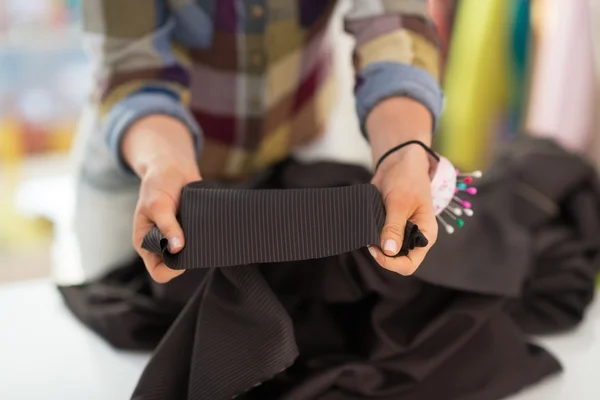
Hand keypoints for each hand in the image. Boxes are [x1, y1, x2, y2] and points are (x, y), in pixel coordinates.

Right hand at [122, 115, 200, 282]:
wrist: (173, 168)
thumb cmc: (158, 184)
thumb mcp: (157, 204)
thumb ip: (167, 226)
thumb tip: (178, 248)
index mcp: (146, 243)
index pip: (158, 271)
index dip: (172, 269)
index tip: (184, 253)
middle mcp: (162, 244)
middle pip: (177, 266)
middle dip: (188, 258)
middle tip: (196, 239)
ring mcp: (178, 238)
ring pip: (191, 255)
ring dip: (199, 247)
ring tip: (203, 231)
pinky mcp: (192, 230)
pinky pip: (201, 241)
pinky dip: (207, 237)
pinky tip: (211, 228)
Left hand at [369, 144, 437, 274]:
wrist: (399, 162)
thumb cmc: (407, 179)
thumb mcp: (400, 203)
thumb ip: (394, 228)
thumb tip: (388, 251)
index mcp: (425, 235)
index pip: (410, 263)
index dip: (392, 263)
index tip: (376, 251)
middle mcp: (414, 237)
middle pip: (397, 260)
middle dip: (382, 255)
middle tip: (368, 242)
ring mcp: (402, 232)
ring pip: (387, 251)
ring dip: (375, 246)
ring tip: (367, 232)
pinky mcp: (389, 225)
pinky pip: (380, 239)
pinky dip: (371, 236)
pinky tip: (366, 227)